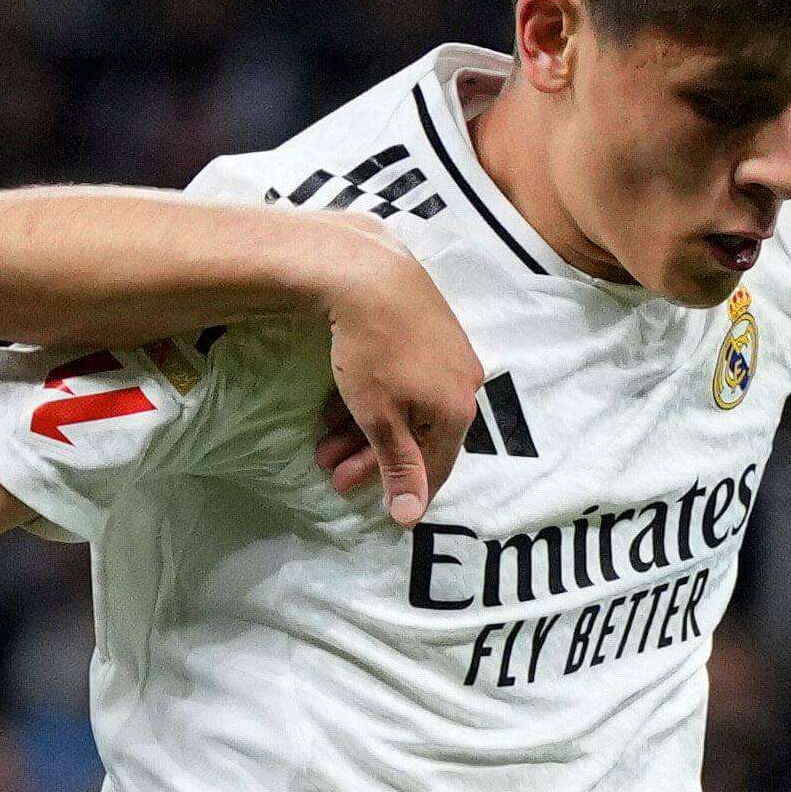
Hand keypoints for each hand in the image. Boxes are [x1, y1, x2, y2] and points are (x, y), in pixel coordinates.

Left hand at [307, 241, 480, 526]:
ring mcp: (451, 352)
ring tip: (325, 445)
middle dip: (371, 459)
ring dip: (365, 431)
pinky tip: (342, 406)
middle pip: (418, 435)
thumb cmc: (373, 352)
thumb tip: (411, 518)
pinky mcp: (433, 328)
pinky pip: (409, 379)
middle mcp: (465, 381)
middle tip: (333, 474)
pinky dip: (377, 399)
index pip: (437, 466)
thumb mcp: (380, 418)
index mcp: (458, 409)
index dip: (405, 489)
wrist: (369, 272)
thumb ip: (398, 467)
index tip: (374, 505)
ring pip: (409, 406)